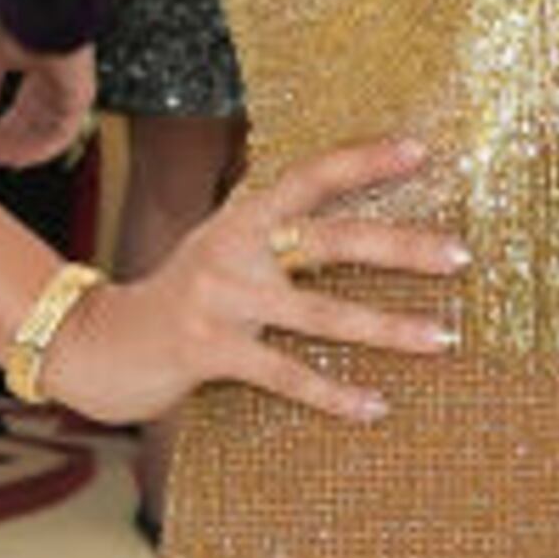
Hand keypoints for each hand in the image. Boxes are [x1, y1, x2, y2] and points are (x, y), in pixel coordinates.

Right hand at [0, 24, 95, 173]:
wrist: (45, 9)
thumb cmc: (24, 21)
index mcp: (40, 69)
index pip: (23, 109)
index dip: (3, 128)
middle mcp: (58, 83)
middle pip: (34, 124)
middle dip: (10, 142)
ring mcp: (71, 91)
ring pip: (47, 133)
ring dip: (21, 148)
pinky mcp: (80, 98)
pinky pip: (61, 133)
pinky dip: (38, 147)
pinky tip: (18, 155)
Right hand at [37, 140, 464, 429]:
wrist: (97, 346)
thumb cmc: (177, 298)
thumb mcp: (219, 247)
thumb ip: (270, 229)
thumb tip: (342, 212)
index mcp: (241, 216)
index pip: (309, 176)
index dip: (363, 161)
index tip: (419, 151)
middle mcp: (233, 249)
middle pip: (331, 240)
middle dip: (402, 247)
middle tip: (461, 254)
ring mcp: (221, 300)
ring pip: (321, 314)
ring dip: (388, 328)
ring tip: (443, 337)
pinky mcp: (210, 352)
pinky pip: (287, 374)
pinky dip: (335, 395)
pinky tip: (376, 407)